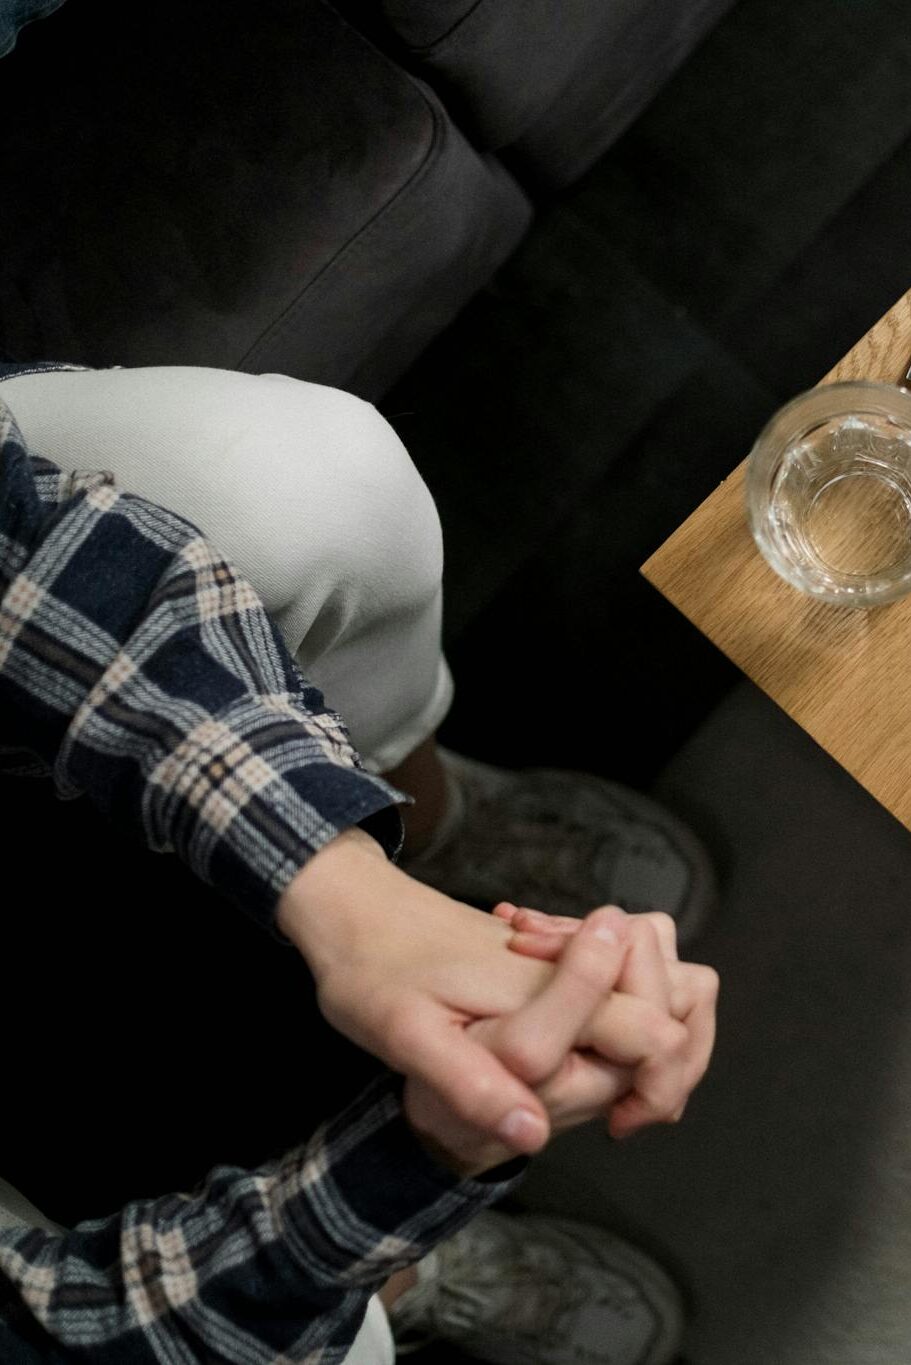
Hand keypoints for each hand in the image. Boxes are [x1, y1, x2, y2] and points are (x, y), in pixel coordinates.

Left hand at [277, 829, 715, 1162]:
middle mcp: (570, 960)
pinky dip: (627, 1006)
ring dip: (658, 1028)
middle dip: (677, 1058)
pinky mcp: (551, 952)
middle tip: (624, 1113)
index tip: (616, 1125)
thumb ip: (472, 1082)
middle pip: (684, 994)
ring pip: (661, 973)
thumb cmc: (369, 969)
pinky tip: (580, 1041)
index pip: (657, 1029)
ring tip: (614, 1086)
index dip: (659, 1085)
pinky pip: (623, 971)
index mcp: (546, 985)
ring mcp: (564, 951)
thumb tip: (531, 1135)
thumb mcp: (402, 1035)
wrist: (351, 908)